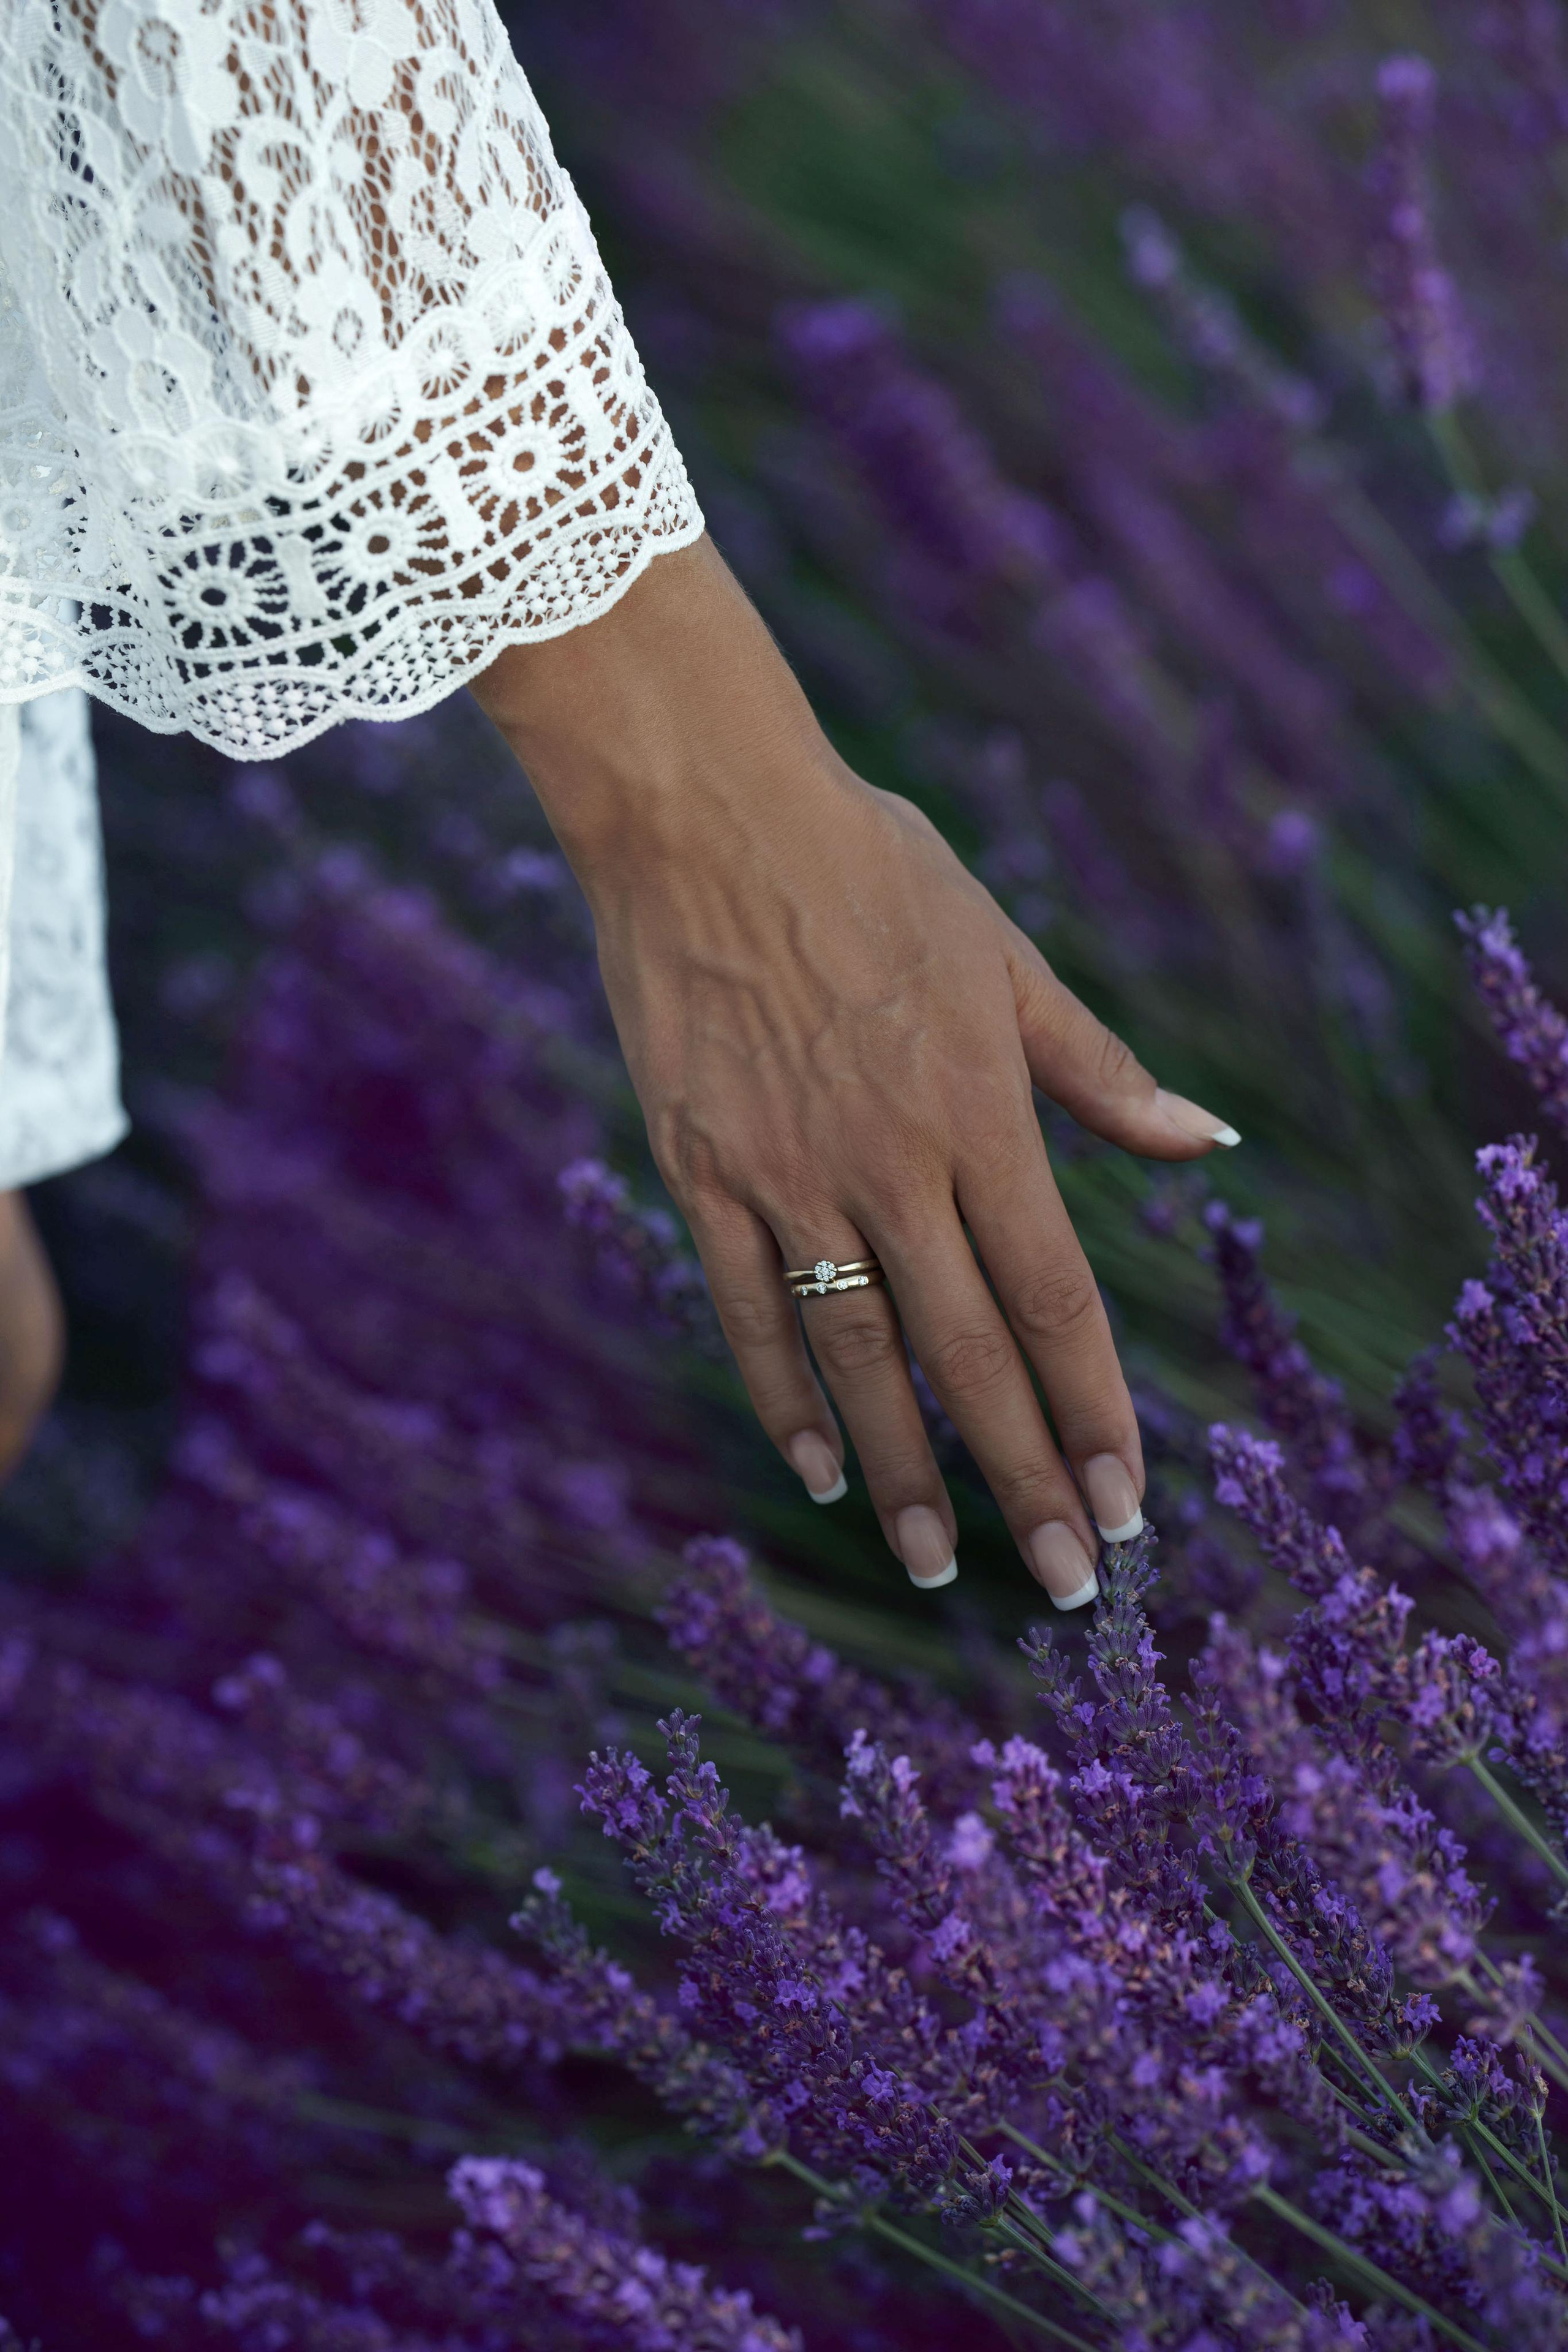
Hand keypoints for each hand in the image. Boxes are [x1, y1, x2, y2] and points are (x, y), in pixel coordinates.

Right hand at [472, 538, 1237, 1600]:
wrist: (705, 814)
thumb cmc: (870, 868)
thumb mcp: (1005, 954)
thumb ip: (1098, 1069)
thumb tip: (1203, 1142)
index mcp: (981, 1113)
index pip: (1057, 1300)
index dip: (1096, 1410)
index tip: (1128, 1500)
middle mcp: (892, 1163)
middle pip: (972, 1355)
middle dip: (1024, 1478)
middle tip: (1063, 1583)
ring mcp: (790, 1176)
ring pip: (859, 1356)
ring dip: (904, 1471)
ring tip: (936, 1565)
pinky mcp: (704, 1171)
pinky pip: (751, 1308)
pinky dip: (787, 1396)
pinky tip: (821, 1468)